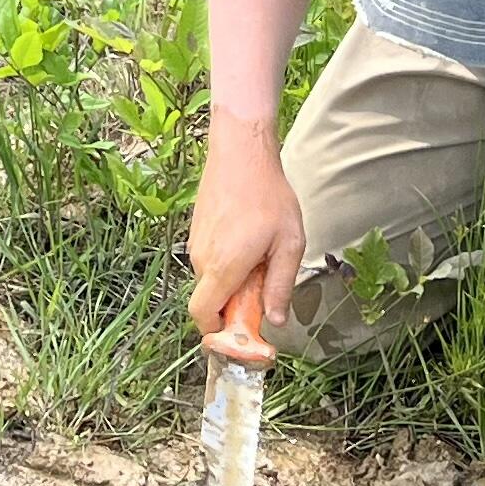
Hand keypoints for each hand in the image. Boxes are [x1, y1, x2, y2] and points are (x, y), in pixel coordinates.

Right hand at [186, 118, 304, 340]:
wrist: (241, 154)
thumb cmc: (268, 195)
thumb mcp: (288, 243)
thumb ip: (280, 286)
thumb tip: (275, 320)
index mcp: (223, 267)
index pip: (203, 315)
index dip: (217, 331)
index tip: (241, 330)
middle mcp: (202, 259)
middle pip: (209, 301)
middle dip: (232, 306)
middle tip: (262, 288)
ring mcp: (196, 245)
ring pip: (210, 281)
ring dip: (231, 283)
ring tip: (259, 258)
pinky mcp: (196, 233)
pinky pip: (208, 262)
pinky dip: (225, 265)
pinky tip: (247, 242)